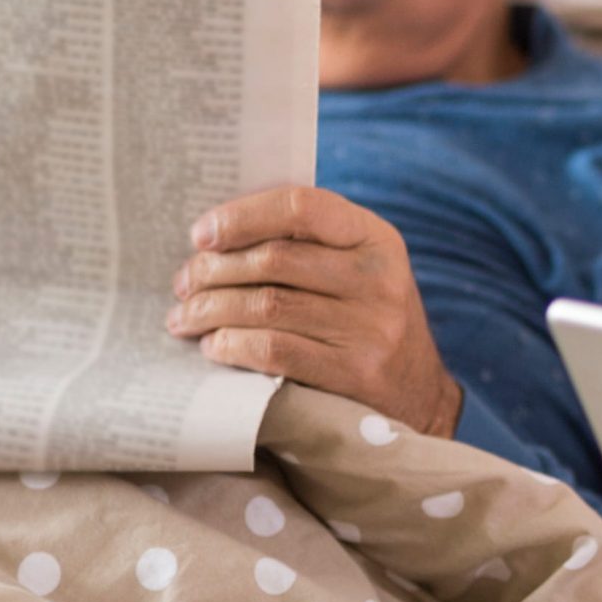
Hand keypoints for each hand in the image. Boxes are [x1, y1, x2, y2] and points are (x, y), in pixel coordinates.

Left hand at [168, 186, 462, 436]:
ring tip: (186, 318)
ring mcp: (371, 328)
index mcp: (376, 239)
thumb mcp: (358, 271)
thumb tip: (215, 239)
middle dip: (213, 271)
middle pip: (273, 260)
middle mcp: (378, 278)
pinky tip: (215, 346)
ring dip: (211, 310)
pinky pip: (274, 350)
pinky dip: (232, 345)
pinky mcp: (354, 373)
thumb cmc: (367, 322)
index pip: (302, 206)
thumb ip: (308, 246)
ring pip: (266, 305)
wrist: (418, 395)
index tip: (201, 235)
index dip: (242, 216)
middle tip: (184, 284)